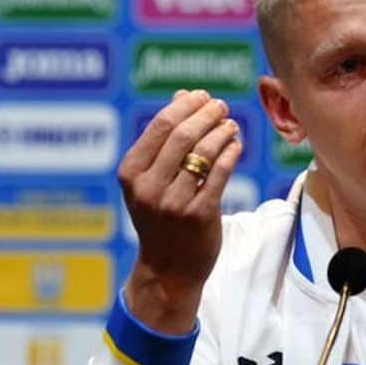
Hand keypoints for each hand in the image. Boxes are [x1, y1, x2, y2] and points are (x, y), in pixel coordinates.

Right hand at [117, 89, 242, 332]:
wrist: (168, 269)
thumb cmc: (160, 215)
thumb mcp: (151, 178)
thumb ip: (164, 138)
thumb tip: (183, 95)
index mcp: (131, 173)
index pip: (160, 125)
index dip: (186, 105)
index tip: (203, 96)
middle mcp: (148, 188)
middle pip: (182, 135)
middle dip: (206, 114)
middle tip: (221, 106)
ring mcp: (173, 203)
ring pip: (204, 152)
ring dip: (221, 131)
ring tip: (230, 124)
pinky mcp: (199, 214)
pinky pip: (220, 173)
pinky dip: (230, 152)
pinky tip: (235, 144)